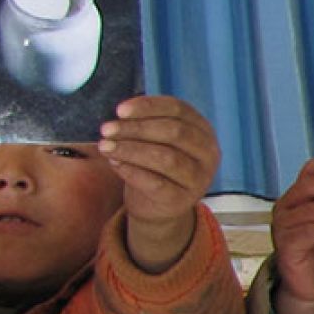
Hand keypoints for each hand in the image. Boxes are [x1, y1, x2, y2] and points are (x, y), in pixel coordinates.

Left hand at [98, 97, 220, 273]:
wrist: (159, 206)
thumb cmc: (156, 166)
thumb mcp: (157, 141)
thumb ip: (145, 124)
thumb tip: (121, 117)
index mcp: (204, 131)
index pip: (179, 109)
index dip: (149, 107)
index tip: (120, 110)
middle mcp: (208, 154)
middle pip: (174, 132)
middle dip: (136, 128)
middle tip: (107, 130)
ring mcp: (198, 178)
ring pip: (166, 158)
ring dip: (131, 150)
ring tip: (106, 146)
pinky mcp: (182, 200)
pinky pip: (156, 183)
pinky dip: (132, 171)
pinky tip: (115, 164)